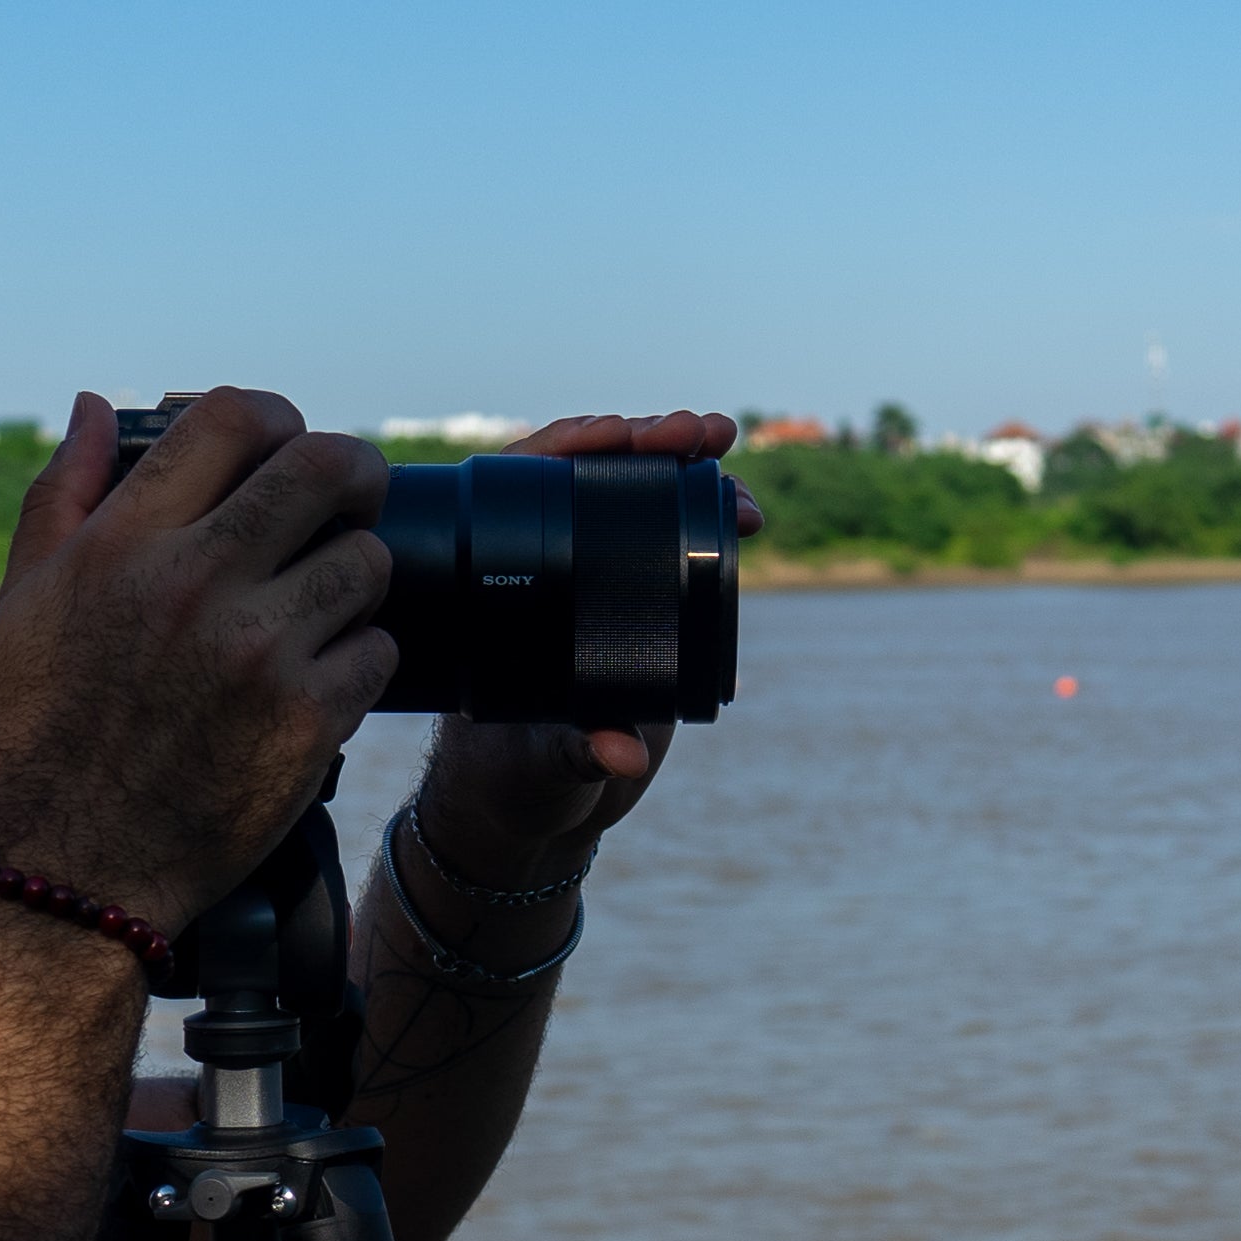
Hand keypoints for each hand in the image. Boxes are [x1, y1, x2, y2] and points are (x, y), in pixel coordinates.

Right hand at [0, 390, 393, 933]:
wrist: (67, 870)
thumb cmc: (40, 733)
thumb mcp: (25, 602)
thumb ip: (64, 493)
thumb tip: (96, 407)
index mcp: (126, 543)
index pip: (233, 419)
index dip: (278, 419)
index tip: (286, 447)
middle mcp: (195, 584)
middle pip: (326, 467)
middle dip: (355, 473)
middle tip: (352, 499)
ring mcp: (258, 653)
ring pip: (367, 561)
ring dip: (355, 576)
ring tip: (323, 608)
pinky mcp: (307, 722)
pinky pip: (378, 652)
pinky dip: (359, 661)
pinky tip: (318, 680)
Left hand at [411, 409, 753, 876]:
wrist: (539, 807)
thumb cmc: (518, 779)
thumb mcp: (546, 762)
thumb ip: (581, 752)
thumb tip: (624, 756)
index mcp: (501, 587)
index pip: (526, 488)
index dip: (570, 447)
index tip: (615, 438)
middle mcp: (546, 574)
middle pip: (589, 476)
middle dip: (647, 443)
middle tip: (699, 432)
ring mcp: (595, 583)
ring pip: (636, 498)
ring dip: (683, 465)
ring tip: (724, 448)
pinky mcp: (638, 607)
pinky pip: (668, 540)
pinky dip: (705, 514)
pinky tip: (740, 506)